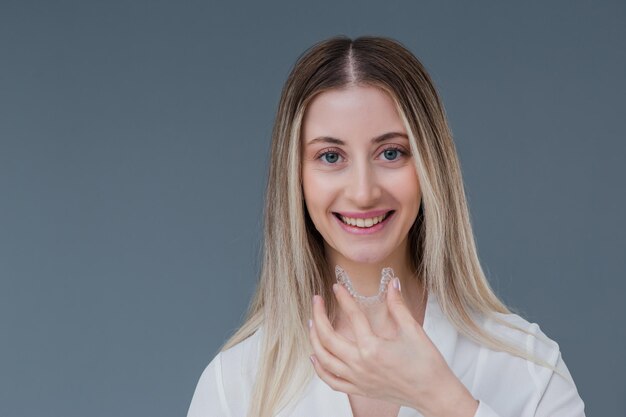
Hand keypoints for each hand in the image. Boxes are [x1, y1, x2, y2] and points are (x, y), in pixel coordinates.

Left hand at [307, 278, 478, 416]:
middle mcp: (360, 365)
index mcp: (373, 348)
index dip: (343, 298)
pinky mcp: (359, 389)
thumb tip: (392, 283)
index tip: (336, 287)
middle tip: (317, 300)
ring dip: (314, 339)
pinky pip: (331, 381)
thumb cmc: (427, 364)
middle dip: (318, 315)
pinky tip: (315, 357)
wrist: (434, 394)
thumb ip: (398, 306)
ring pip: (324, 359)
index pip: (352, 316)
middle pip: (328, 338)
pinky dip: (319, 369)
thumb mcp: (413, 330)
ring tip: (311, 322)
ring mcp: (357, 379)